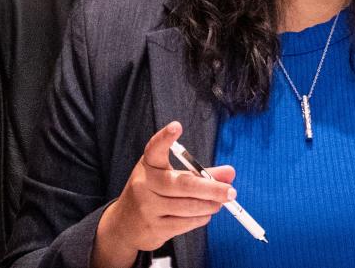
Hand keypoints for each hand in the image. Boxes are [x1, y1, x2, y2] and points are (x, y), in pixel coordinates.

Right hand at [91, 121, 235, 267]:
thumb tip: (230, 173)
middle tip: (230, 192)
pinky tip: (204, 214)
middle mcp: (144, 185)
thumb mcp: (169, 176)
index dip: (165, 138)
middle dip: (211, 188)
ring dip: (209, 205)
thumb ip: (201, 173)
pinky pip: (185, 223)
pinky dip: (200, 218)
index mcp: (148, 166)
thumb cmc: (153, 193)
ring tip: (219, 203)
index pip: (154, 149)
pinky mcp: (153, 228)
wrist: (124, 225)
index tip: (176, 126)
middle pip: (183, 184)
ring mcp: (147, 208)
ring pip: (188, 206)